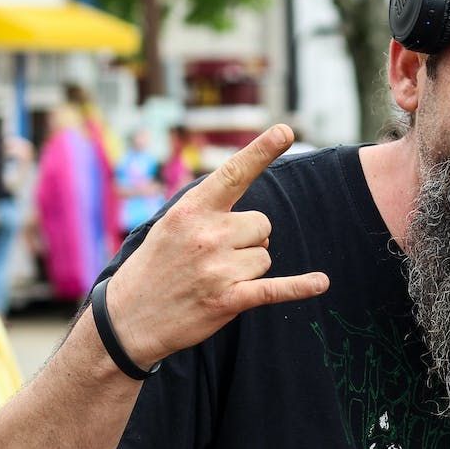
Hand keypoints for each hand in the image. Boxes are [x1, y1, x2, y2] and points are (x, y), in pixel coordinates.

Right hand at [105, 124, 328, 367]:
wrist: (128, 318)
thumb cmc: (157, 266)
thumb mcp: (173, 226)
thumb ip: (211, 211)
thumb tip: (260, 220)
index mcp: (192, 209)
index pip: (234, 173)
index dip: (262, 151)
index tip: (286, 130)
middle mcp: (207, 234)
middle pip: (263, 225)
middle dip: (249, 240)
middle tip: (214, 257)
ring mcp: (219, 267)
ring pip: (265, 257)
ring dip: (248, 269)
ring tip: (213, 278)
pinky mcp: (229, 299)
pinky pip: (276, 288)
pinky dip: (300, 287)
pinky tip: (321, 282)